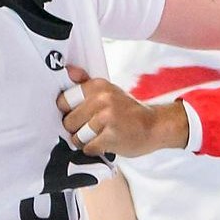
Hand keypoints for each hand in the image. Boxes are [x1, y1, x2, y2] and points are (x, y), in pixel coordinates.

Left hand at [58, 65, 189, 156]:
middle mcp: (101, 99)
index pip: (63, 100)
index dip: (67, 111)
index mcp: (98, 86)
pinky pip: (88, 148)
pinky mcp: (111, 136)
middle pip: (68, 121)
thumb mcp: (109, 91)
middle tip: (90, 128)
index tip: (76, 115)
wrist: (156, 125)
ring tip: (100, 136)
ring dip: (86, 141)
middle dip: (76, 129)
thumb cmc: (129, 110)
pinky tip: (106, 143)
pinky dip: (95, 149)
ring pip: (77, 137)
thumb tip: (68, 70)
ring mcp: (106, 118)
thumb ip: (85, 83)